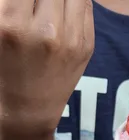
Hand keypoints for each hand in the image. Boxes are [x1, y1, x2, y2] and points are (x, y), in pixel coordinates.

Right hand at [0, 0, 93, 139]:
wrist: (30, 109)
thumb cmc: (6, 69)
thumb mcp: (1, 30)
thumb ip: (12, 5)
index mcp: (13, 25)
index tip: (26, 2)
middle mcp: (47, 31)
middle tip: (39, 5)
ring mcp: (72, 40)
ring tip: (52, 6)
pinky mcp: (88, 46)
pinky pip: (86, 7)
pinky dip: (75, 2)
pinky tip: (64, 9)